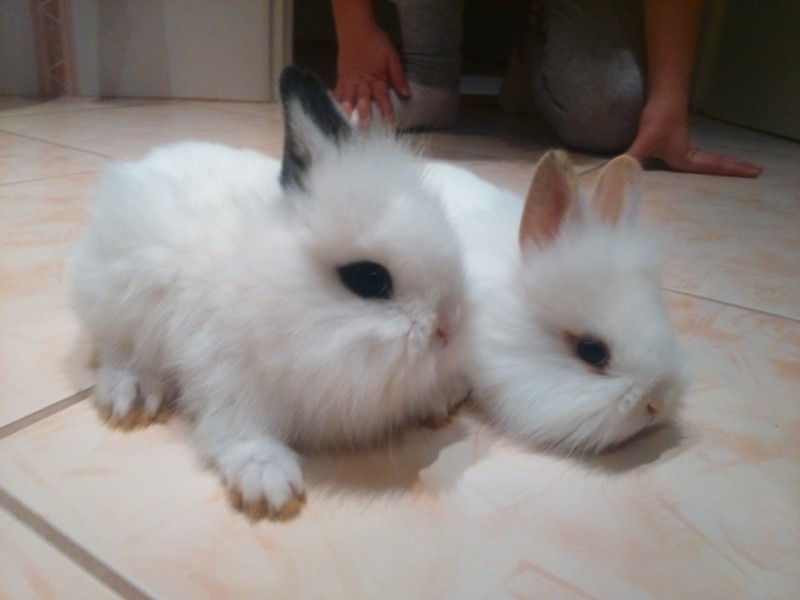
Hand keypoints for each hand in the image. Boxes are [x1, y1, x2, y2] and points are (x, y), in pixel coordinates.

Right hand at [333, 22, 409, 125]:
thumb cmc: (377, 44)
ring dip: (347, 112)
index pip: (383, 98)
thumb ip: (398, 76)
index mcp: (377, 79)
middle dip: (363, 115)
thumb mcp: (392, 57)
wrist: (356, 30)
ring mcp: (349, 82)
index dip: (386, 111)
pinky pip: (337, 94)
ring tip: (346, 124)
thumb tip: (406, 94)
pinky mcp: (341, 80)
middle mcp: (362, 83)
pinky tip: (333, 114)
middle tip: (363, 129)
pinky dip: (335, 104)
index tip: (390, 125)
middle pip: (363, 101)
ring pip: (348, 100)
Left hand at [627, 104, 761, 177]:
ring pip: (709, 158)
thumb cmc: (658, 118)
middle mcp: (688, 154)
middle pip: (717, 163)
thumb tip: (620, 173)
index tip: (754, 173)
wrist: (663, 95)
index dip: (732, 172)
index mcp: (685, 158)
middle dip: (736, 168)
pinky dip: (710, 160)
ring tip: (742, 168)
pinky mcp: (676, 141)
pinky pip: (698, 155)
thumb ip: (632, 159)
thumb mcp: (644, 141)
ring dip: (725, 163)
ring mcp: (684, 146)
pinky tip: (707, 162)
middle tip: (758, 171)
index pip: (713, 168)